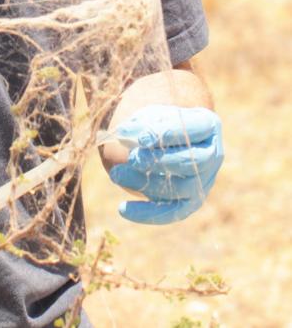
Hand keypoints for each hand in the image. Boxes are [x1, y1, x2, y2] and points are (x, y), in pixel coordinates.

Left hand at [109, 105, 222, 224]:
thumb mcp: (150, 115)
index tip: (141, 139)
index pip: (192, 129)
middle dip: (159, 161)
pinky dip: (148, 213)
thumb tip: (122, 133)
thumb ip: (139, 123)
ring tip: (116, 174)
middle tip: (132, 158)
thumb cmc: (159, 123)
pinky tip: (123, 209)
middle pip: (191, 162)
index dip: (167, 134)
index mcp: (207, 125)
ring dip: (146, 182)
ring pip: (180, 187)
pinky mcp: (191, 202)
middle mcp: (212, 155)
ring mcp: (204, 180)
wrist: (165, 141)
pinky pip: (173, 211)